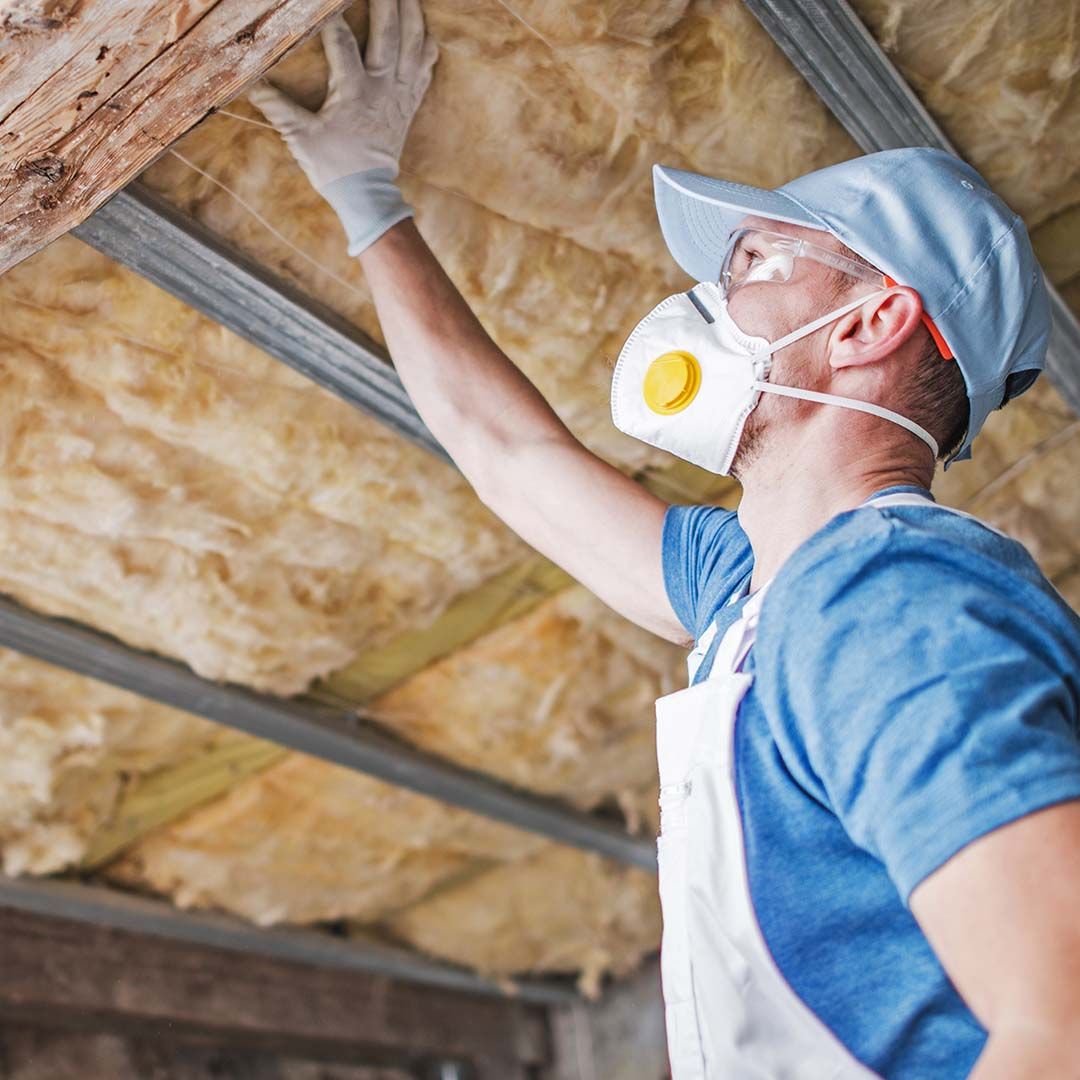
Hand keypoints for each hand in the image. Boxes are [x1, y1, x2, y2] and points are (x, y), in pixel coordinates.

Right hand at [249, 2, 436, 191]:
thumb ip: (277, 107)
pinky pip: (425, 71)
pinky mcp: (410, 105)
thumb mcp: (301, 138)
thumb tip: (248, 82)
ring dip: (412, 16)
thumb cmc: (333, 167)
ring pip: (413, 47)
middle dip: (386, 1)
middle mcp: (383, 88)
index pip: (343, 42)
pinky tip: (426, 32)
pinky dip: (427, 49)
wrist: (367, 195)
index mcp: (354, 92)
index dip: (333, 15)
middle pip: (389, 35)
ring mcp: (401, 95)